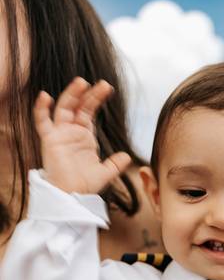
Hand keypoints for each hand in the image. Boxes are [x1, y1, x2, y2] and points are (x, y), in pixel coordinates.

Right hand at [34, 77, 130, 193]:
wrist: (72, 196)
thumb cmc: (84, 185)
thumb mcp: (105, 173)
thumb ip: (115, 164)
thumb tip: (127, 156)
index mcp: (84, 136)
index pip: (89, 111)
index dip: (97, 99)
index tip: (108, 88)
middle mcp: (71, 132)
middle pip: (78, 106)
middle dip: (88, 94)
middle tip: (102, 83)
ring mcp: (60, 134)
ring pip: (63, 108)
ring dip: (71, 95)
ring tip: (81, 82)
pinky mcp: (50, 140)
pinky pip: (42, 122)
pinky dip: (41, 109)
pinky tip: (45, 95)